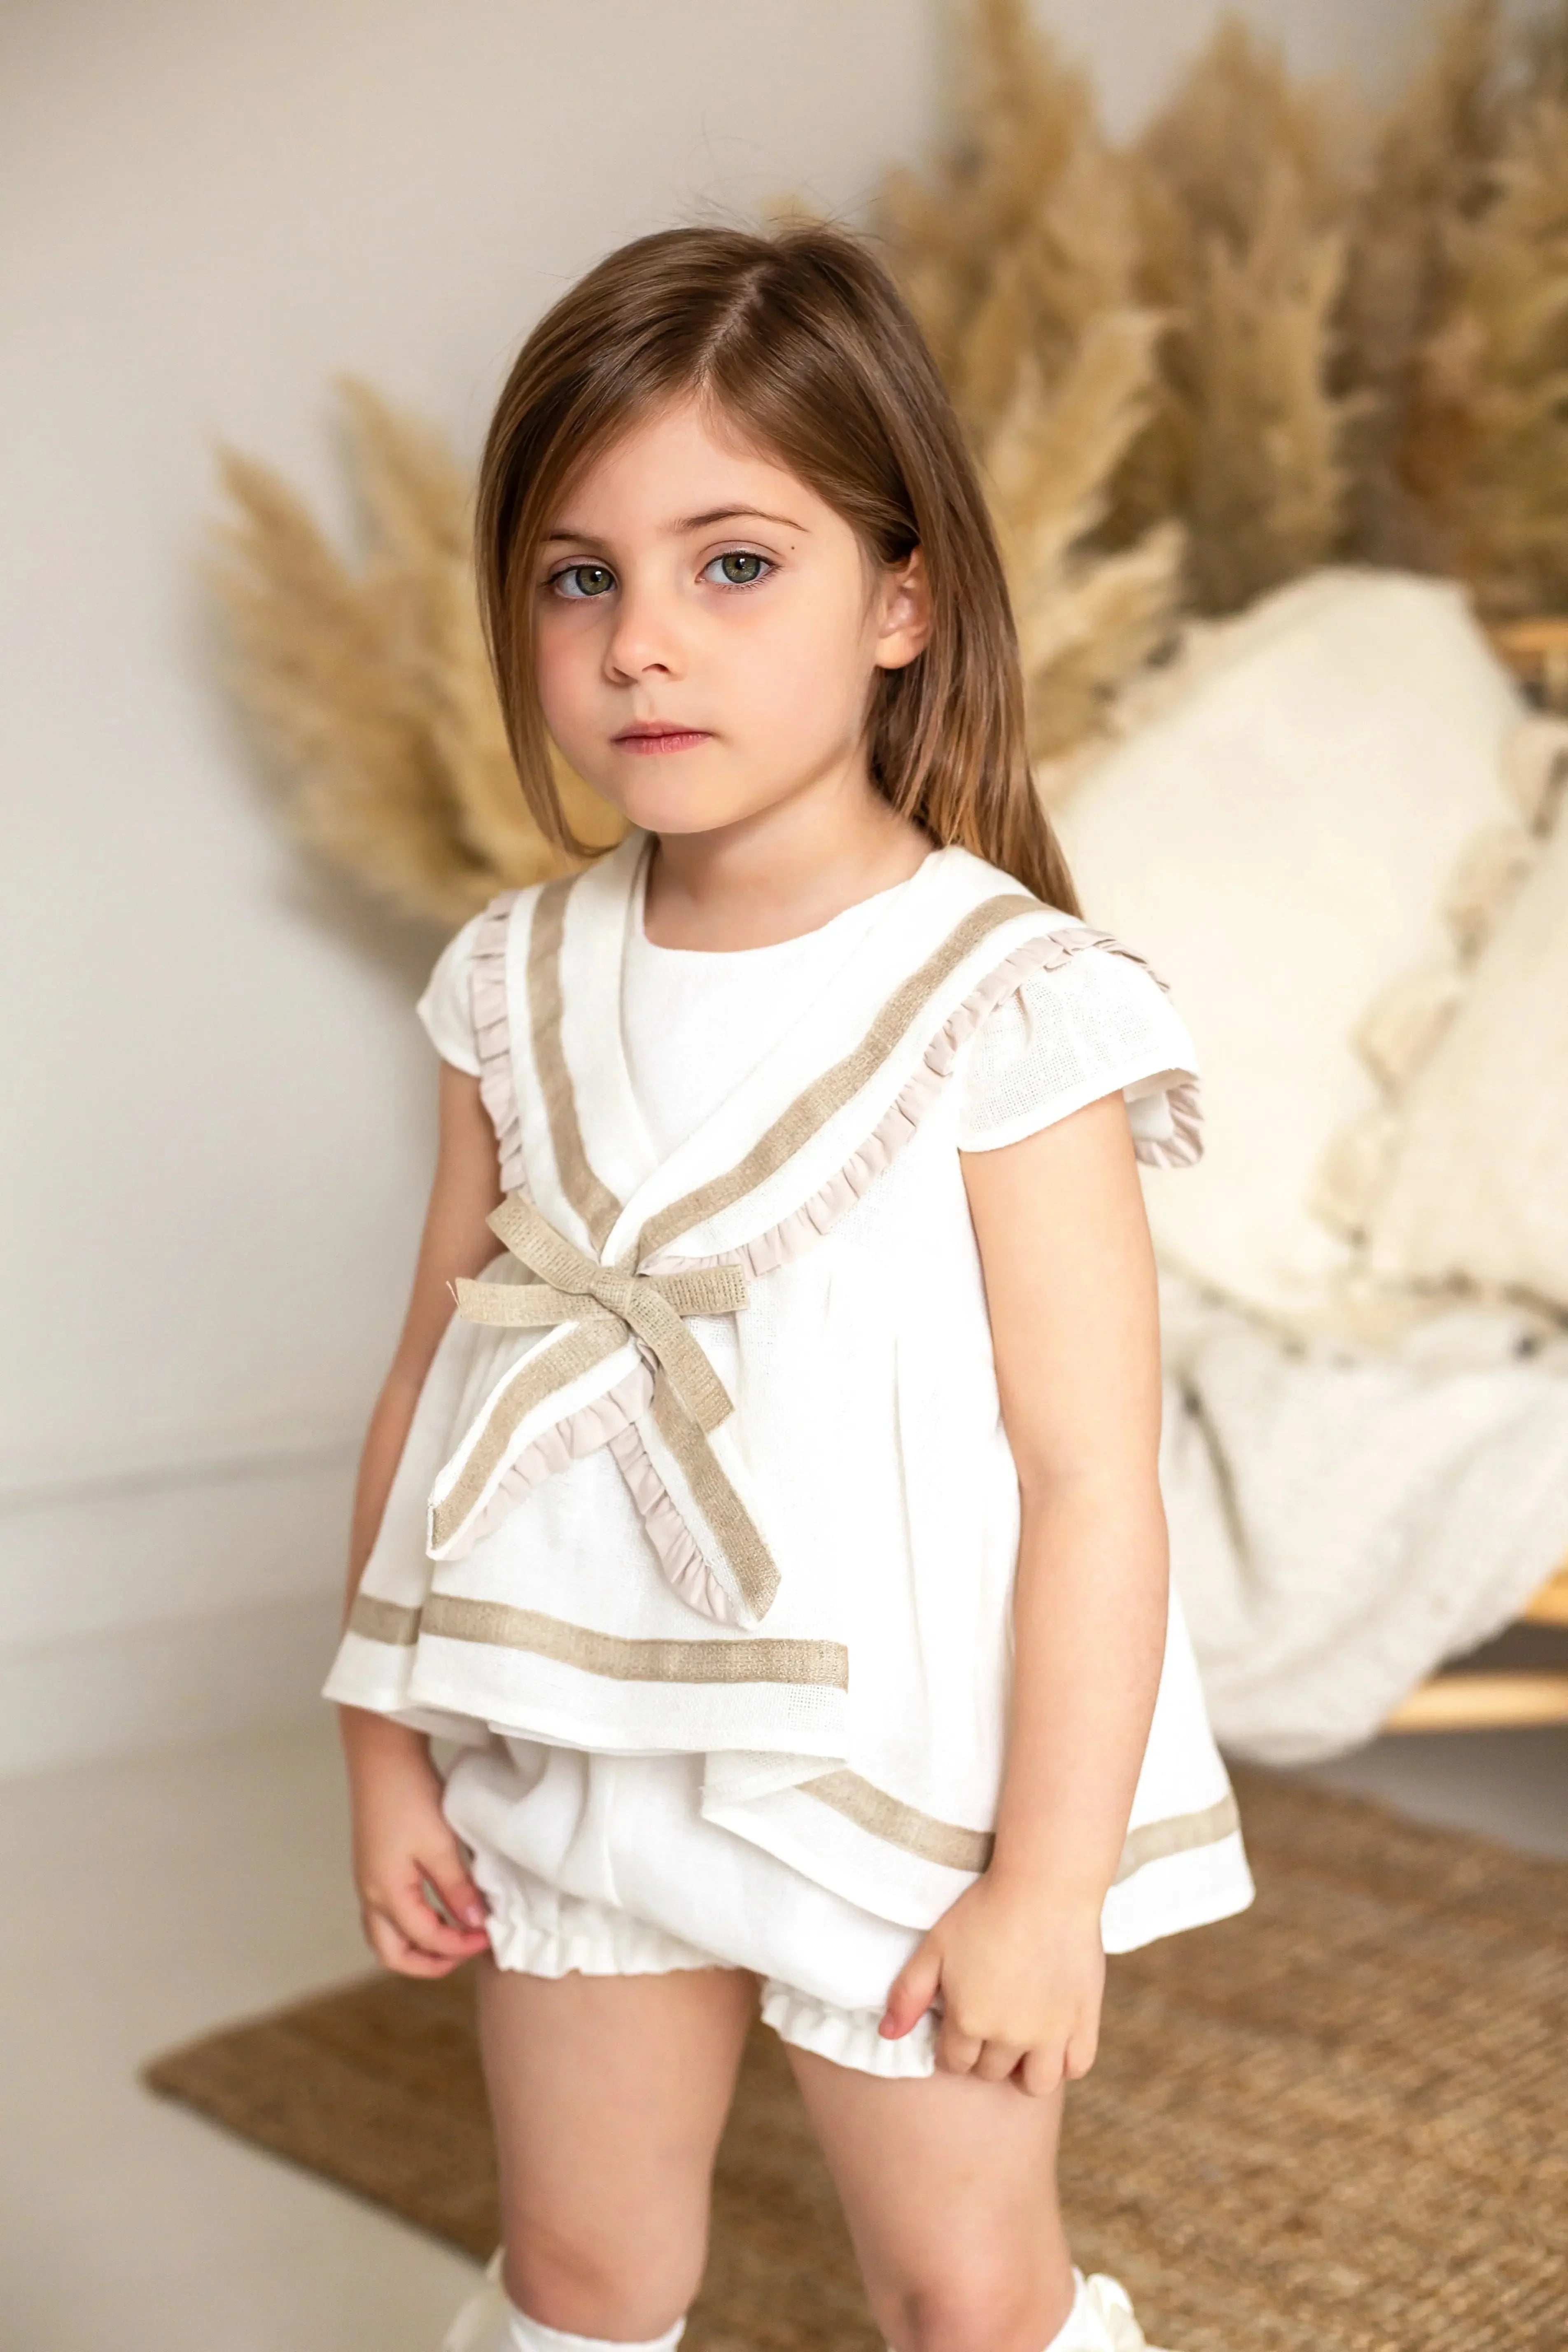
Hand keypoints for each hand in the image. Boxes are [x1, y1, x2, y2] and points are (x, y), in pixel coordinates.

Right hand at [341, 1710, 490, 1976]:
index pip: (426, 1939)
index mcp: (386, 1893)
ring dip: (419, 1944)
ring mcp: (368, 1881)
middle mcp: (370, 1894)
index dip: (460, 1946)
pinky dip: (412, 1923)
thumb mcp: (441, 1845)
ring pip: (386, 1935)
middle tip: (466, 1950)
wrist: (383, 1757)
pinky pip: (388, 1913)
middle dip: (429, 1961)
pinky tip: (439, 1907)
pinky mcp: (373, 1866)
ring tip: (456, 1935)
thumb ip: (457, 1889)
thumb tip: (474, 1925)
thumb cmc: (410, 1797)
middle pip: (392, 1953)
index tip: (490, 1935)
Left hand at [879, 1870, 1105, 2096]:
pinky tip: (1054, 2038)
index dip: (952, 2048)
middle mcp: (1010, 2036)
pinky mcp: (1084, 2021)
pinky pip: (1077, 2066)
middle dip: (984, 2055)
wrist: (1044, 1886)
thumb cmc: (984, 1910)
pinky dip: (1065, 2061)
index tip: (958, 2027)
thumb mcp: (935, 1946)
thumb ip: (909, 1993)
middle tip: (989, 2024)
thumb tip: (888, 2034)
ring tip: (1021, 2043)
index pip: (954, 2063)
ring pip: (1037, 2084)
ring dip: (1025, 2071)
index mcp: (970, 2021)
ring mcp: (1051, 2033)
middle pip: (991, 2072)